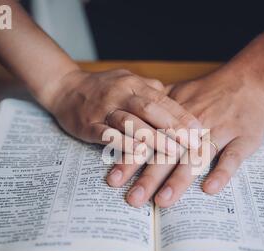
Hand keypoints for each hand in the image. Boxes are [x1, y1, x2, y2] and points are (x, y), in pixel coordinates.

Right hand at [46, 68, 202, 153]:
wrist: (65, 88)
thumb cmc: (103, 88)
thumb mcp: (128, 81)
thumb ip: (151, 91)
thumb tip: (178, 102)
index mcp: (133, 84)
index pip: (161, 99)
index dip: (180, 114)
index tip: (198, 129)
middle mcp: (119, 94)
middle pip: (148, 110)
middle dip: (171, 128)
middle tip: (191, 144)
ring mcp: (103, 110)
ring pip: (129, 123)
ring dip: (152, 139)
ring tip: (171, 153)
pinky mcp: (88, 125)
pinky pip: (107, 136)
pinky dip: (123, 145)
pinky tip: (138, 156)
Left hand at [107, 67, 263, 206]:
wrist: (247, 81)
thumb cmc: (208, 92)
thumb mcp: (178, 94)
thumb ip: (154, 109)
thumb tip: (126, 119)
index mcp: (175, 118)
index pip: (148, 141)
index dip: (130, 159)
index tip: (113, 180)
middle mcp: (194, 127)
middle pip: (169, 154)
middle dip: (149, 177)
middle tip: (133, 200)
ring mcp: (219, 132)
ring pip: (197, 157)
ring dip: (179, 179)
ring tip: (163, 200)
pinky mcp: (243, 139)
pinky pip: (233, 157)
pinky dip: (223, 172)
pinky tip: (210, 189)